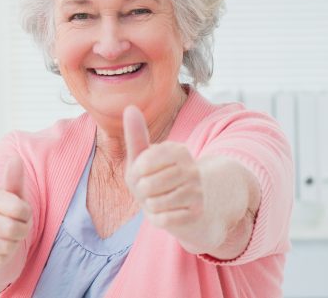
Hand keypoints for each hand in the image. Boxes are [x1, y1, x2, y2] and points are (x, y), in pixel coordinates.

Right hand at [0, 156, 31, 281]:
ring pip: (7, 247)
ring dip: (12, 245)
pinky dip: (3, 256)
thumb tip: (16, 159)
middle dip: (21, 231)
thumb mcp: (5, 195)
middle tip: (17, 228)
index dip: (26, 214)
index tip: (21, 213)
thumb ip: (12, 179)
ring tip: (5, 237)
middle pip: (12, 230)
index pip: (19, 208)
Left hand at [123, 106, 206, 250]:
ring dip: (150, 206)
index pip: (143, 162)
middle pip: (147, 185)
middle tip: (152, 191)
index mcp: (177, 150)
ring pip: (154, 203)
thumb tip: (130, 107)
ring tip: (159, 200)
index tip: (144, 173)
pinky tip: (167, 213)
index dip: (136, 172)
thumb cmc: (156, 179)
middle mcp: (191, 168)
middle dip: (142, 192)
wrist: (184, 208)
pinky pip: (163, 220)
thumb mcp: (142, 158)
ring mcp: (197, 190)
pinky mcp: (197, 212)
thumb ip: (136, 135)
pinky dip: (158, 219)